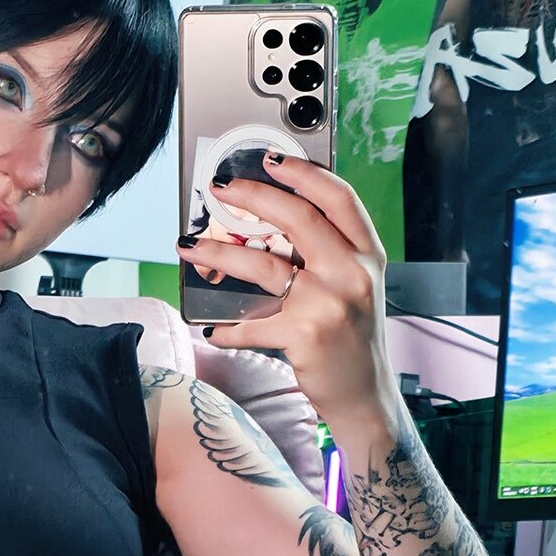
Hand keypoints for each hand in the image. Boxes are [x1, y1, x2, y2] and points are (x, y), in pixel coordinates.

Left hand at [179, 157, 397, 428]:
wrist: (365, 396)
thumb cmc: (353, 340)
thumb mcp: (356, 287)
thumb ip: (329, 255)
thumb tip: (273, 225)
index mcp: (367, 255)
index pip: (339, 199)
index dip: (304, 173)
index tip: (271, 159)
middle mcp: (352, 274)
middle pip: (297, 218)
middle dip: (252, 197)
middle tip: (219, 190)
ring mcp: (329, 304)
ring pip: (263, 265)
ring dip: (219, 253)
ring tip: (189, 246)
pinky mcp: (304, 336)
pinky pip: (252, 324)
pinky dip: (227, 327)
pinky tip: (212, 329)